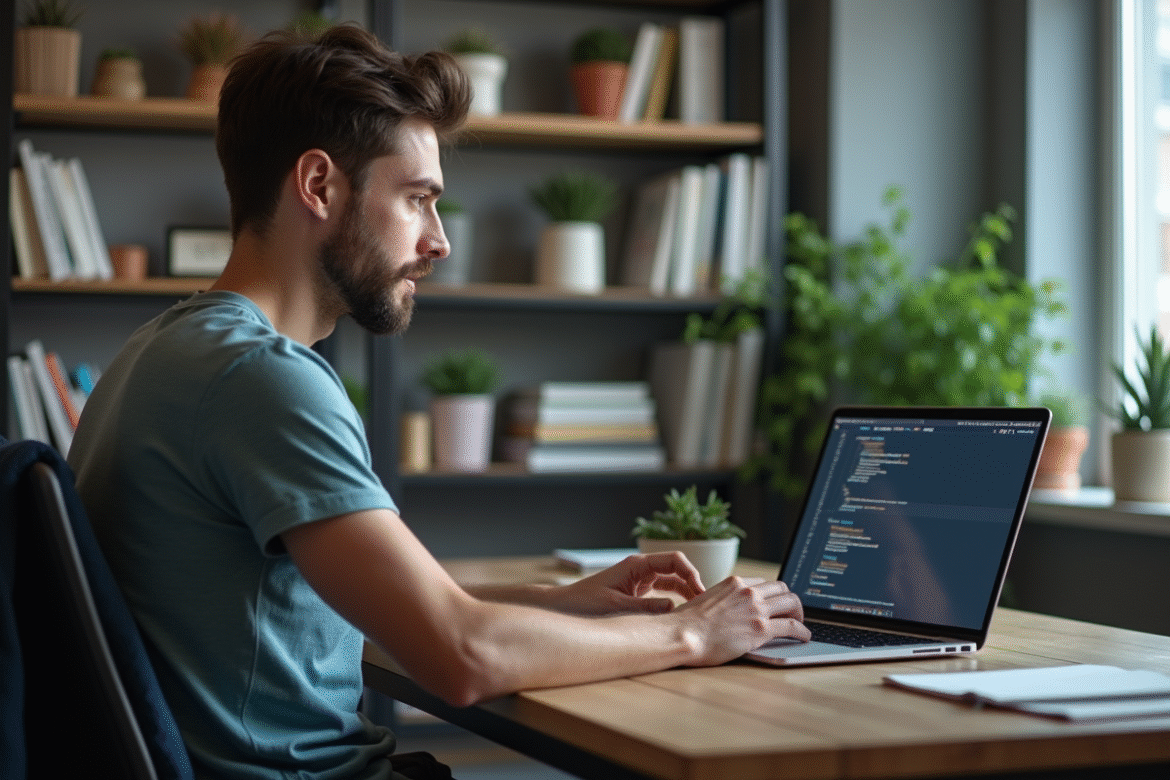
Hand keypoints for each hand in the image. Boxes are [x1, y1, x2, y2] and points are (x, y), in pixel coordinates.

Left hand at [543, 552, 704, 615]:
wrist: (563, 608)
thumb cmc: (584, 604)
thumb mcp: (616, 608)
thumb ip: (645, 608)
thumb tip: (674, 609)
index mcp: (636, 565)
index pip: (674, 560)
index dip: (692, 574)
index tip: (701, 593)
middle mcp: (641, 569)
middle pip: (677, 569)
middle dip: (693, 584)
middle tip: (706, 605)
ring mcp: (640, 579)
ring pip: (672, 581)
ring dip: (686, 593)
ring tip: (698, 611)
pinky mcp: (638, 591)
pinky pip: (663, 592)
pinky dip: (675, 600)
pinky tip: (683, 614)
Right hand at [673, 576, 810, 665]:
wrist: (683, 634)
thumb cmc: (686, 624)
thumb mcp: (704, 600)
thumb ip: (720, 601)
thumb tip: (724, 612)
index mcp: (734, 582)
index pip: (762, 583)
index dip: (771, 594)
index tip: (773, 603)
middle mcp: (748, 591)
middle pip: (781, 588)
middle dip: (788, 600)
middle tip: (791, 611)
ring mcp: (756, 609)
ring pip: (791, 603)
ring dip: (799, 612)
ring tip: (801, 622)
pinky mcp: (761, 629)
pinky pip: (792, 626)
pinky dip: (803, 631)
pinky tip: (805, 637)